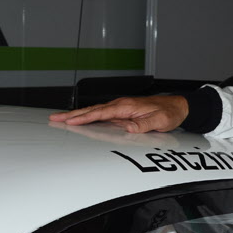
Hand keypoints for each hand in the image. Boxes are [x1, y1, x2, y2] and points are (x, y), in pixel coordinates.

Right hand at [49, 95, 188, 132]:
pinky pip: (101, 115)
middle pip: (92, 110)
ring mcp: (121, 109)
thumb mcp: (159, 121)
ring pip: (95, 112)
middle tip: (54, 118)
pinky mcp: (122, 113)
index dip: (84, 117)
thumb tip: (128, 127)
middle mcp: (121, 105)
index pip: (101, 112)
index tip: (70, 121)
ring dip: (78, 115)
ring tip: (60, 119)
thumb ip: (144, 124)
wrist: (178, 106)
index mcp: (127, 106)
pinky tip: (81, 121)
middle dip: (73, 114)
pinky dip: (89, 117)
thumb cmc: (170, 113)